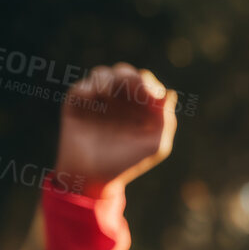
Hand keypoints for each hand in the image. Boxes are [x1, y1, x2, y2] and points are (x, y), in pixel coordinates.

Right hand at [56, 63, 177, 197]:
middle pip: (124, 73)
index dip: (148, 84)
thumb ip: (165, 121)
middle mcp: (119, 100)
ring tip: (107, 93)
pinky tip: (91, 98)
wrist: (93, 177)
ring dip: (106, 79)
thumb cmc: (128, 163)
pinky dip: (87, 88)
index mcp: (141, 107)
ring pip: (102, 74)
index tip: (150, 94)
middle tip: (129, 85)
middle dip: (128, 76)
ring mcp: (98, 101)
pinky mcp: (76, 105)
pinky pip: (81, 87)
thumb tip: (169, 94)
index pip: (146, 83)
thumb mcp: (155, 146)